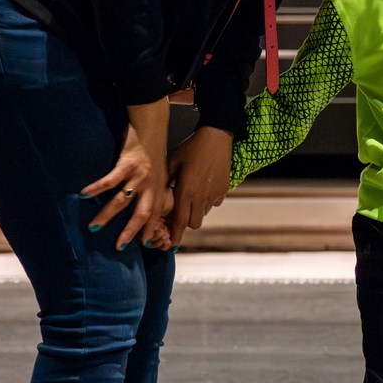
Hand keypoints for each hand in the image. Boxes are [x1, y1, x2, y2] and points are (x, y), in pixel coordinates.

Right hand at [82, 100, 172, 250]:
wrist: (152, 126)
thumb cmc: (153, 152)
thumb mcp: (160, 174)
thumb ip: (153, 191)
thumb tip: (143, 208)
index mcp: (159, 189)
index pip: (156, 215)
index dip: (151, 230)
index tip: (146, 246)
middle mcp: (151, 185)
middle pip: (142, 213)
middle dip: (130, 231)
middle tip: (118, 247)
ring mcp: (139, 175)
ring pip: (122, 200)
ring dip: (107, 215)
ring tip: (94, 227)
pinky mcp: (127, 163)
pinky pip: (110, 179)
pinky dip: (97, 188)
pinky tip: (83, 194)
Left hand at [168, 125, 233, 239]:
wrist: (216, 137)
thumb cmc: (190, 148)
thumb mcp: (172, 163)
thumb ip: (165, 183)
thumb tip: (157, 197)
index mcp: (186, 191)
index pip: (180, 221)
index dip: (176, 234)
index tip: (172, 244)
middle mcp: (201, 196)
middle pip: (194, 223)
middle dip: (186, 222)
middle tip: (180, 214)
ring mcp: (215, 194)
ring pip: (204, 213)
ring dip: (196, 210)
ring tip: (191, 196)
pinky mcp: (224, 188)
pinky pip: (214, 202)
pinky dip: (207, 201)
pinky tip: (203, 188)